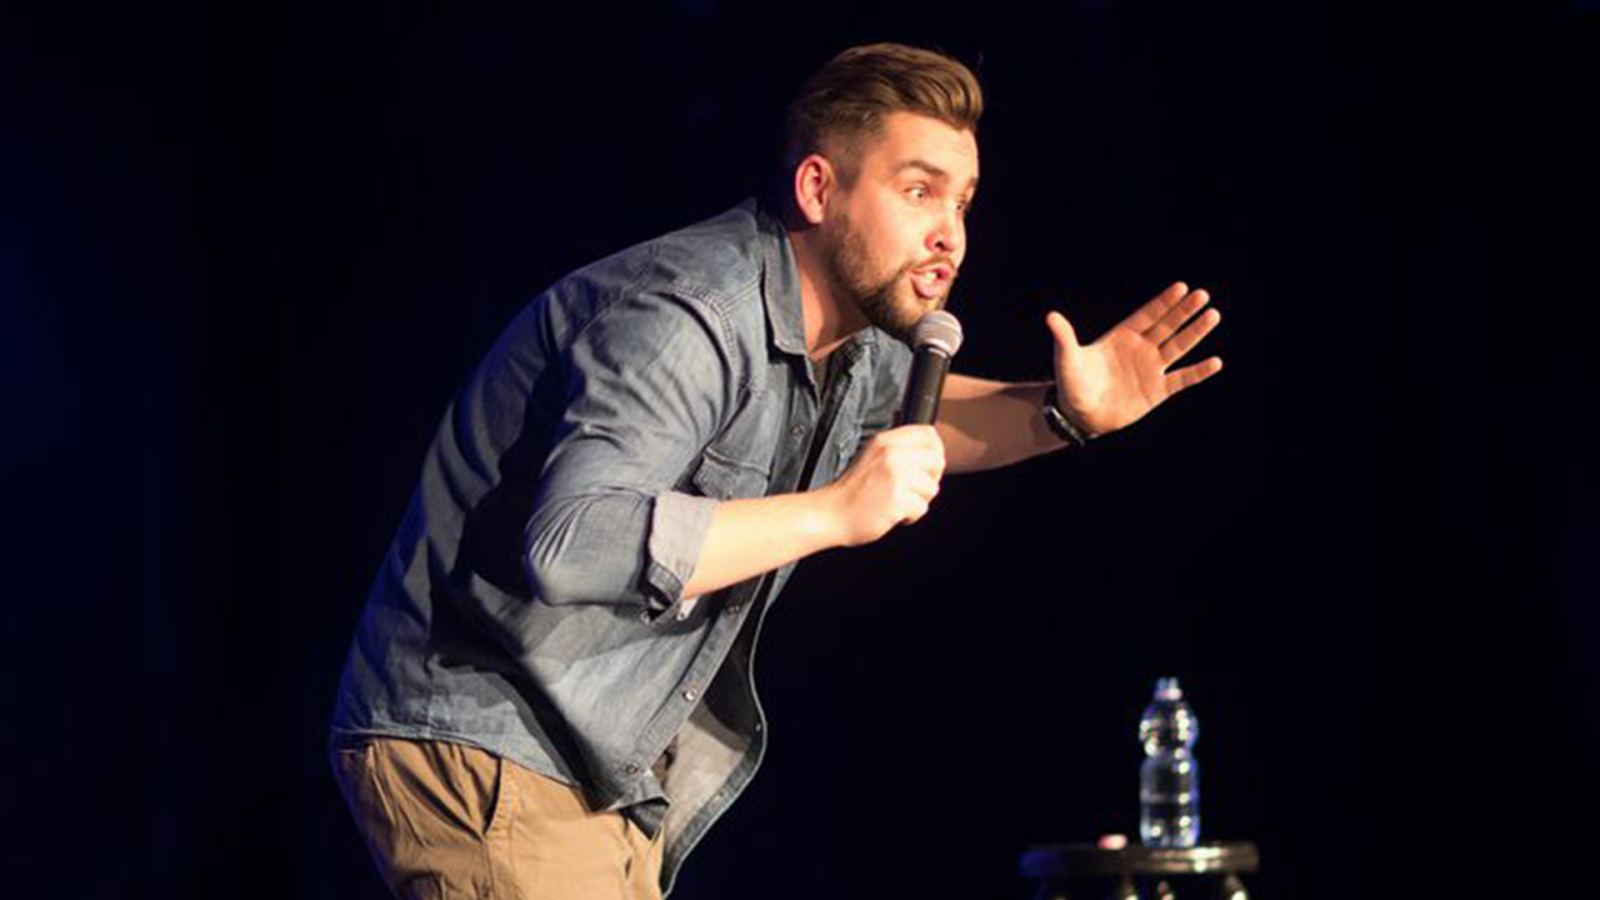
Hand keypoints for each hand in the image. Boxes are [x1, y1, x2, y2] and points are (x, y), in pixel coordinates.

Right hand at [819, 425, 945, 546]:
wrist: (832, 512)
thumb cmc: (852, 490)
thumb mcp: (872, 456)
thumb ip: (898, 449)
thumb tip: (930, 453)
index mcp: (886, 441)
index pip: (929, 435)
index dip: (934, 452)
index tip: (926, 466)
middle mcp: (892, 454)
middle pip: (937, 461)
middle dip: (929, 479)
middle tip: (911, 489)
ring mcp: (895, 476)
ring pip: (932, 488)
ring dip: (919, 500)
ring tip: (898, 501)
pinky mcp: (897, 499)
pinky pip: (922, 508)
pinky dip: (910, 516)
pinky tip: (893, 513)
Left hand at [1047, 282, 1223, 436]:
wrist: (1079, 415)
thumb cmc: (1071, 384)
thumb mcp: (1067, 359)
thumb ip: (1064, 337)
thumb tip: (1050, 316)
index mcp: (1122, 337)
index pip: (1148, 315)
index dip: (1164, 302)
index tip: (1182, 287)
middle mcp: (1141, 349)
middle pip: (1167, 326)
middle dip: (1184, 311)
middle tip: (1203, 295)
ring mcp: (1151, 369)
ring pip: (1178, 347)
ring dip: (1195, 332)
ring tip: (1213, 315)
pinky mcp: (1157, 392)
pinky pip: (1182, 379)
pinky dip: (1198, 372)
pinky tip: (1216, 362)